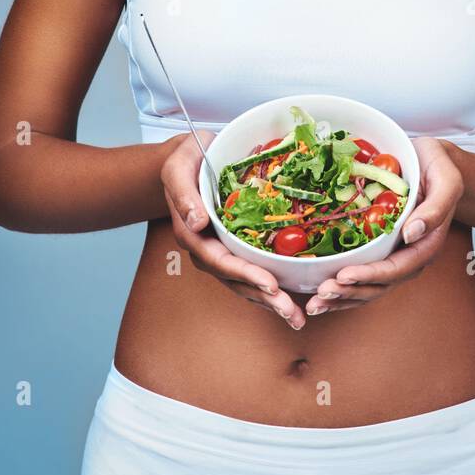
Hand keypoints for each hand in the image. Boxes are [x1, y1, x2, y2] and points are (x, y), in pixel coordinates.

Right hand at [160, 128, 305, 329]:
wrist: (190, 158)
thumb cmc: (184, 161)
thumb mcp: (177, 168)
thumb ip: (183, 194)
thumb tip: (197, 222)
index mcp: (192, 234)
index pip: (220, 260)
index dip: (246, 274)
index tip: (270, 285)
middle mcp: (207, 248)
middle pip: (235, 279)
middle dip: (264, 297)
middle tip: (292, 313)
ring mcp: (221, 250)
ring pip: (244, 281)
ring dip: (270, 300)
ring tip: (296, 317)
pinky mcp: (235, 245)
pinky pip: (252, 268)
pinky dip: (270, 284)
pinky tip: (291, 296)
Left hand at [303, 137, 463, 315]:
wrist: (435, 161)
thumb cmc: (440, 168)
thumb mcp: (446, 181)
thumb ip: (435, 208)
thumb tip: (412, 234)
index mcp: (427, 244)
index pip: (397, 268)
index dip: (369, 275)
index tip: (343, 276)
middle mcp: (410, 256)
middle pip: (380, 284)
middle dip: (349, 291)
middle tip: (320, 293)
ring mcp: (395, 255)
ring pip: (369, 286)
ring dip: (342, 297)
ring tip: (315, 303)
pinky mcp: (382, 249)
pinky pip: (362, 272)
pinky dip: (342, 285)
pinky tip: (319, 293)